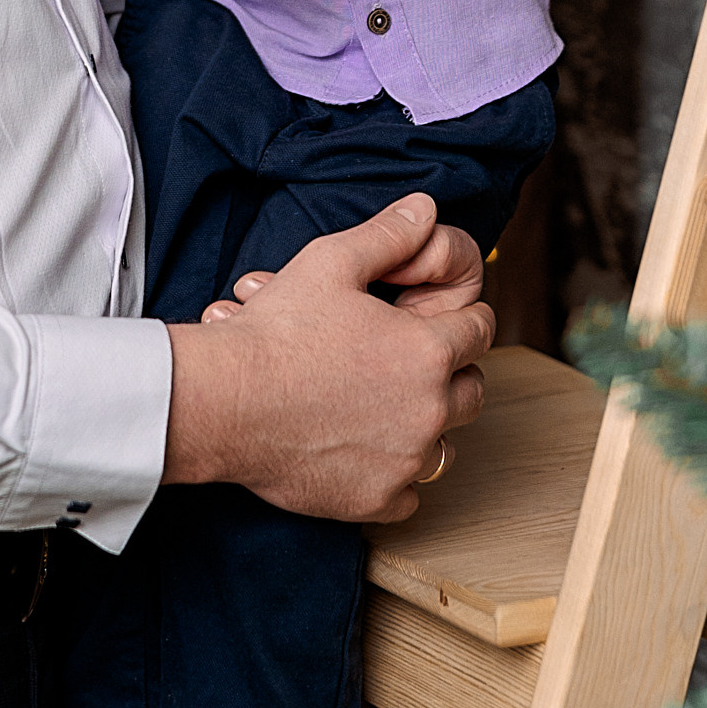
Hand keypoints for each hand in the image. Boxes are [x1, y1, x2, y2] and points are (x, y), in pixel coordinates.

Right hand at [161, 196, 493, 523]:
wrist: (226, 401)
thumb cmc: (277, 332)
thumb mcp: (331, 262)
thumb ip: (389, 235)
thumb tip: (425, 209)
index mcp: (428, 351)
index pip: (481, 330)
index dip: (462, 318)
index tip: (440, 320)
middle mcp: (429, 409)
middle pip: (473, 391)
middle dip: (452, 373)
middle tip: (415, 364)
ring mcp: (405, 459)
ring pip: (445, 446)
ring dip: (427, 425)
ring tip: (391, 408)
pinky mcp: (376, 498)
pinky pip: (410, 494)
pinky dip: (395, 475)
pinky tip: (367, 452)